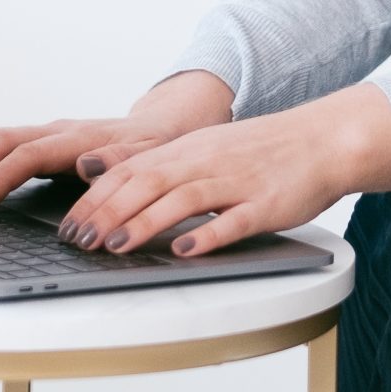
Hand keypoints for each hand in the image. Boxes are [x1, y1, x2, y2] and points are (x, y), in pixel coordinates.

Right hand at [0, 68, 235, 214]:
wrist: (167, 126)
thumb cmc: (159, 147)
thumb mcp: (152, 158)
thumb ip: (120, 162)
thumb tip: (86, 165)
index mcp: (79, 138)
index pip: (26, 154)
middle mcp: (58, 131)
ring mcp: (48, 134)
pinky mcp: (44, 143)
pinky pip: (1, 145)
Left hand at [54, 84, 390, 257]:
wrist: (322, 140)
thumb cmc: (262, 151)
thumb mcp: (206, 151)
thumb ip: (166, 169)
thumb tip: (115, 187)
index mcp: (187, 151)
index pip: (129, 171)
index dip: (95, 198)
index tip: (68, 224)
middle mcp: (205, 163)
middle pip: (146, 183)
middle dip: (107, 212)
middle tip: (78, 240)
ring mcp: (235, 183)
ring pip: (182, 200)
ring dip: (144, 223)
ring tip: (115, 246)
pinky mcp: (265, 205)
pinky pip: (232, 221)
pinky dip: (206, 237)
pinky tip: (185, 252)